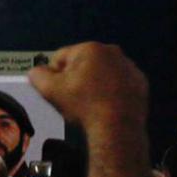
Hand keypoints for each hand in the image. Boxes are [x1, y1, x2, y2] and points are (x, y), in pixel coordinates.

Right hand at [28, 43, 147, 127]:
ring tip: (91, 104)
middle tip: (73, 99)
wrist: (117, 127)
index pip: (60, 57)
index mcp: (89, 49)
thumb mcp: (49, 90)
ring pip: (101, 73)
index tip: (57, 91)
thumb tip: (36, 71)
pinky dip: (112, 91)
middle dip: (76, 78)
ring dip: (94, 84)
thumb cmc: (83, 105)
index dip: (53, 75)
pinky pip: (119, 83)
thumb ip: (36, 75)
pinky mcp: (140, 82)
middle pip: (82, 63)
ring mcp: (129, 67)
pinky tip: (107, 106)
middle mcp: (112, 52)